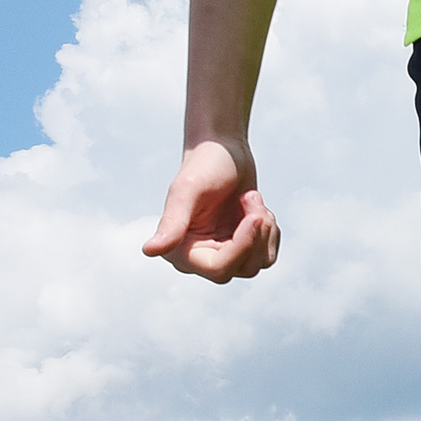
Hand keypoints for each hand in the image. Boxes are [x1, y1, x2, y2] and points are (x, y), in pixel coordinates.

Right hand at [143, 138, 280, 282]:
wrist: (224, 151)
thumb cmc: (204, 165)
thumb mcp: (188, 191)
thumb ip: (172, 223)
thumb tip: (150, 250)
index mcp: (180, 249)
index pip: (219, 269)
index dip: (243, 247)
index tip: (254, 217)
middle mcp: (199, 257)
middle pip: (243, 269)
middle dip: (256, 235)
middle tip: (251, 198)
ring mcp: (223, 253)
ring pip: (258, 264)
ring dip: (264, 229)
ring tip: (251, 199)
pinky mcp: (242, 246)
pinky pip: (267, 255)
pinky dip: (270, 231)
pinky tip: (257, 207)